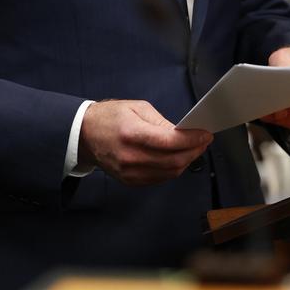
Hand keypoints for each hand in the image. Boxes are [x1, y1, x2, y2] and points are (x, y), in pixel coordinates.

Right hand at [78, 99, 212, 185]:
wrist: (84, 135)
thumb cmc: (109, 117)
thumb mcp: (136, 107)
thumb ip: (160, 121)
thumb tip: (181, 133)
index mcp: (132, 133)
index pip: (170, 141)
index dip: (192, 139)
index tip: (205, 134)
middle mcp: (131, 156)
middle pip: (173, 160)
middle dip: (194, 151)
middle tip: (203, 141)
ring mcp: (130, 172)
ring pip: (169, 173)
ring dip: (187, 161)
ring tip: (194, 149)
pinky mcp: (130, 181)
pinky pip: (159, 178)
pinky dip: (173, 169)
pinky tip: (179, 158)